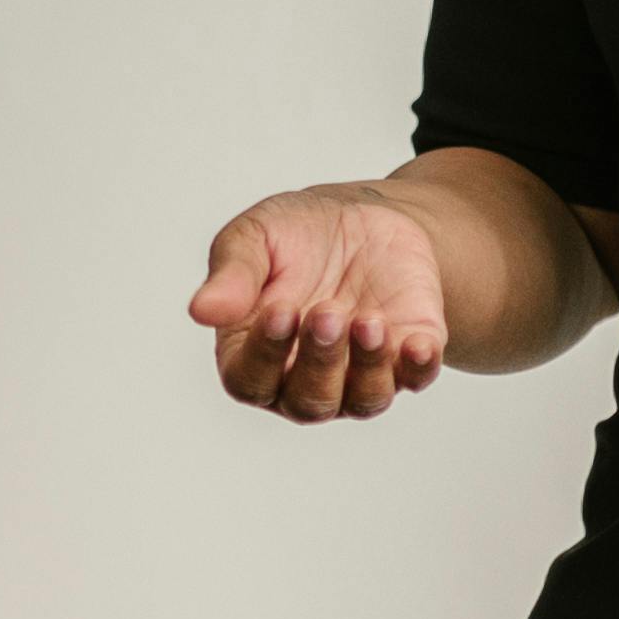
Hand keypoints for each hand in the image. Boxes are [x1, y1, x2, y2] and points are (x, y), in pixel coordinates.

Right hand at [190, 182, 456, 423]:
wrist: (364, 217)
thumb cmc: (296, 234)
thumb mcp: (256, 237)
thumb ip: (231, 274)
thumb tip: (200, 311)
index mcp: (253, 355)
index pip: (249, 379)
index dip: (265, 354)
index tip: (280, 309)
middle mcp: (303, 380)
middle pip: (308, 401)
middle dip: (320, 361)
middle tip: (327, 313)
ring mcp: (357, 376)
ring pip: (362, 399)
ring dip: (367, 366)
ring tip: (369, 320)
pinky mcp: (407, 360)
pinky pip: (415, 379)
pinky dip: (418, 367)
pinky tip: (418, 343)